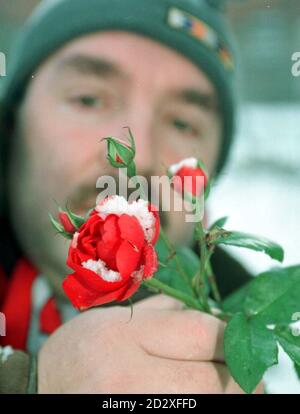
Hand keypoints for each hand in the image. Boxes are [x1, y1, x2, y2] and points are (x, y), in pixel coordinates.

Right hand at [38, 294, 263, 392]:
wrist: (44, 394)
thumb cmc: (80, 352)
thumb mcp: (114, 318)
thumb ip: (164, 311)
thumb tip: (211, 315)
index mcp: (123, 337)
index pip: (200, 334)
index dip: (228, 333)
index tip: (234, 334)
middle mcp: (129, 380)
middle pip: (214, 380)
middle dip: (237, 371)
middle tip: (242, 365)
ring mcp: (135, 410)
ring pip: (211, 404)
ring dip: (231, 393)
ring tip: (231, 382)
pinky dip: (210, 404)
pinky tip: (207, 395)